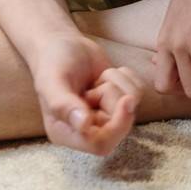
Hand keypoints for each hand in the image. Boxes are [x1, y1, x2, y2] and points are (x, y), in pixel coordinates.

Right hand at [29, 34, 143, 155]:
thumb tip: (84, 126)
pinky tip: (107, 72)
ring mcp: (104, 114)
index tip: (125, 101)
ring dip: (119, 85)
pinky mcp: (118, 99)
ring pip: (132, 107)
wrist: (63, 43)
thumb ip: (63, 105)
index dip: (117, 128)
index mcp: (66, 133)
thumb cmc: (52, 62)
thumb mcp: (52, 82)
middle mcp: (87, 129)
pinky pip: (139, 92)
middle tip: (97, 83)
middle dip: (115, 99)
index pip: (99, 145)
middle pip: (120, 126)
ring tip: (98, 78)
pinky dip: (127, 77)